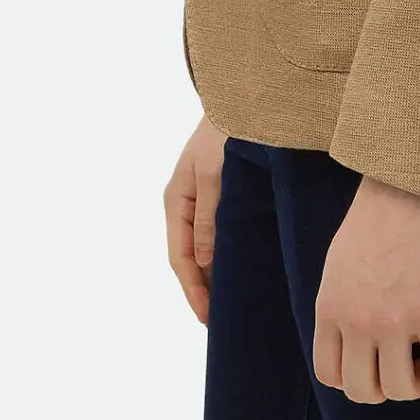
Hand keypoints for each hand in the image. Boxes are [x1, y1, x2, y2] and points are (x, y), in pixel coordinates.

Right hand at [163, 111, 227, 323]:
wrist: (243, 97)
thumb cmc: (225, 131)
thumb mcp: (214, 174)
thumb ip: (208, 217)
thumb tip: (203, 263)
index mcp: (176, 200)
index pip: (179, 258)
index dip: (193, 291)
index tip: (208, 319)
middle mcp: (184, 203)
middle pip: (188, 258)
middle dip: (201, 290)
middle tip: (220, 322)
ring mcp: (199, 199)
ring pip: (201, 247)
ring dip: (212, 274)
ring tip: (230, 303)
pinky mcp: (217, 193)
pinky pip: (214, 233)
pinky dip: (222, 254)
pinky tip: (238, 266)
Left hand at [313, 176, 419, 402]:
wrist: (414, 185)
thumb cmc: (379, 216)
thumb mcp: (340, 262)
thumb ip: (340, 303)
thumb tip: (349, 339)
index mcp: (332, 306)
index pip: (328, 374)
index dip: (352, 380)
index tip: (372, 367)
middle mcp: (360, 321)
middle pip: (364, 390)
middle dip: (384, 388)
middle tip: (402, 369)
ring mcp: (398, 322)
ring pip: (401, 389)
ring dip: (416, 385)